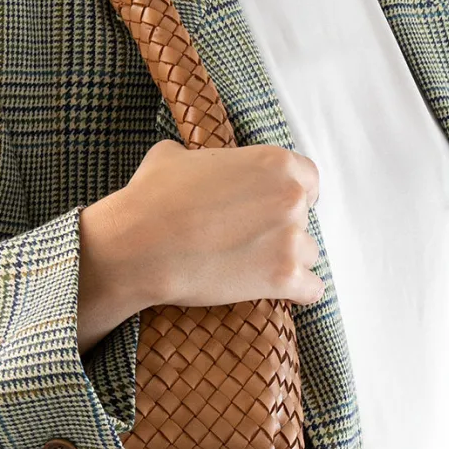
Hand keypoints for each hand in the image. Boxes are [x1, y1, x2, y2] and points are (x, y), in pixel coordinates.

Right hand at [84, 139, 324, 314]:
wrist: (138, 245)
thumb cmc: (152, 199)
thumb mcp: (173, 156)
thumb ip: (201, 159)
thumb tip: (190, 162)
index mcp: (273, 163)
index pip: (308, 179)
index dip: (287, 194)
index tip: (268, 208)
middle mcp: (290, 197)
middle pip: (304, 218)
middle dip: (280, 229)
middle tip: (248, 240)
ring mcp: (290, 239)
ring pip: (307, 254)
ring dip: (285, 260)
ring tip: (250, 268)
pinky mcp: (283, 278)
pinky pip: (311, 289)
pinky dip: (297, 292)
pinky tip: (280, 292)